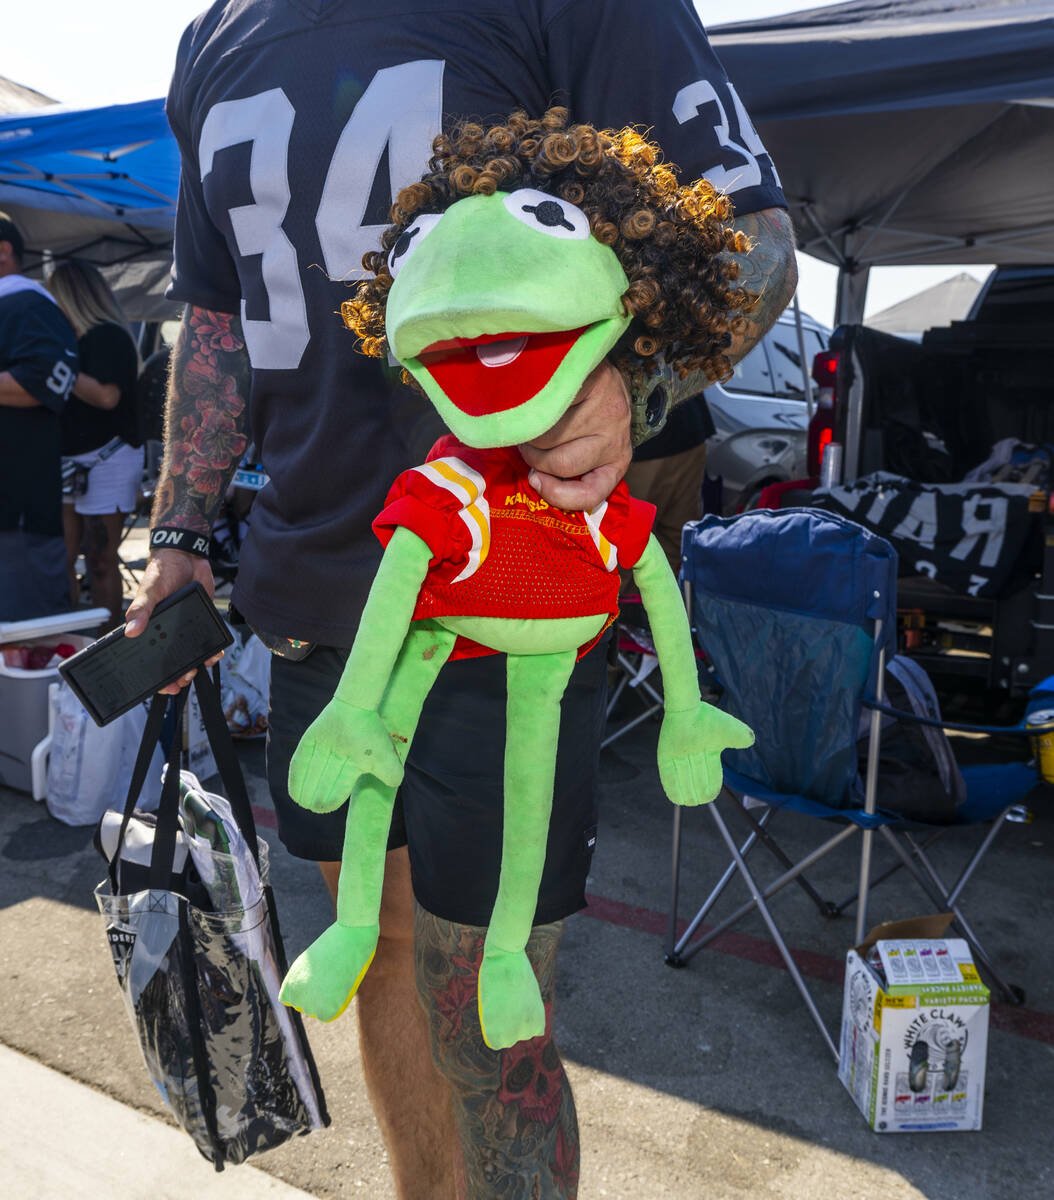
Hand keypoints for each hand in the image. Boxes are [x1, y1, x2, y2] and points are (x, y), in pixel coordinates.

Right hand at [124, 548, 219, 693]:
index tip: (166, 686)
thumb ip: (141, 610)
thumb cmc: (161, 572)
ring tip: (202, 665)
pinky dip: (212, 649)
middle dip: (179, 674)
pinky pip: (207, 640)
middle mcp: (166, 632)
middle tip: (186, 677)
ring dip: (197, 664)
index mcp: (149, 628)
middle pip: (172, 661)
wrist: (186, 556)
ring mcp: (184, 628)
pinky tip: (216, 652)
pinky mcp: (201, 621)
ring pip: (191, 654)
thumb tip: (131, 631)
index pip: (149, 658)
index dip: (157, 675)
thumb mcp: (149, 591)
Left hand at [288, 699, 403, 812]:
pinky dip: (296, 777)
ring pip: (310, 774)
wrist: (356, 707)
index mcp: (351, 765)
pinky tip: (293, 789)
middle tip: (310, 807)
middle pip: (322, 782)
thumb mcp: (385, 757)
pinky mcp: (309, 741)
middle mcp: (336, 758)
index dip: (330, 800)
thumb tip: (395, 784)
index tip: (322, 809)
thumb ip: (391, 773)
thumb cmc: (372, 733)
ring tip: (301, 802)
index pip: (338, 787)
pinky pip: (299, 762)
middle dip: (316, 796)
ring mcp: (322, 749)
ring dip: (305, 789)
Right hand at [518, 360, 630, 511]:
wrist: (596, 365)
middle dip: (533, 455)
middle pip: (561, 463)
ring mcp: (608, 411)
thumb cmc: (585, 411)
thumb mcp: (584, 444)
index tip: (535, 480)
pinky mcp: (596, 384)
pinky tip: (533, 397)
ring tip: (528, 417)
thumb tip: (532, 478)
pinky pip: (549, 402)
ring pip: (551, 433)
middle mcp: (616, 441)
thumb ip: (567, 463)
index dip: (557, 494)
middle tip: (525, 441)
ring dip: (529, 428)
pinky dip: (533, 402)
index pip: (590, 494)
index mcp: (615, 463)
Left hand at [657, 703, 753, 805]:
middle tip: (699, 800)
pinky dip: (673, 788)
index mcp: (707, 751)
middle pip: (696, 780)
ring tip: (691, 801)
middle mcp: (692, 756)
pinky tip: (677, 798)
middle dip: (699, 791)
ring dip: (687, 792)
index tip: (711, 795)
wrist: (687, 711)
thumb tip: (750, 740)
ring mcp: (678, 756)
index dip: (711, 787)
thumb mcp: (730, 730)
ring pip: (683, 780)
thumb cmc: (708, 719)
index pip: (710, 775)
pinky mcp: (664, 757)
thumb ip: (740, 737)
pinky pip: (668, 776)